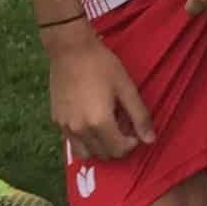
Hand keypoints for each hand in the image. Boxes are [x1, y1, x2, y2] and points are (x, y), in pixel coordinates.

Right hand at [47, 28, 154, 162]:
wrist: (70, 50)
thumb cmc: (102, 65)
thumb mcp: (126, 88)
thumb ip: (139, 116)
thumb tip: (150, 140)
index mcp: (99, 122)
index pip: (119, 150)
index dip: (132, 143)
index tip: (135, 130)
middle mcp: (80, 130)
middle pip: (103, 155)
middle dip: (117, 146)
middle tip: (123, 126)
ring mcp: (65, 127)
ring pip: (85, 153)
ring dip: (100, 148)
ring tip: (107, 128)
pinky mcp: (56, 121)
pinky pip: (72, 142)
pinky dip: (84, 140)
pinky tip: (92, 122)